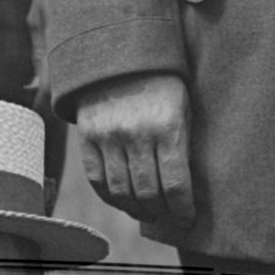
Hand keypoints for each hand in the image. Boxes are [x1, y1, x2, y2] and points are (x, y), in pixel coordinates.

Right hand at [74, 70, 196, 229]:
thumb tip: (182, 190)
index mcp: (167, 126)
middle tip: (167, 216)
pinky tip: (123, 200)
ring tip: (147, 212)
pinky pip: (97, 180)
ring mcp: (108, 136)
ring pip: (121, 191)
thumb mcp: (183, 108)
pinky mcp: (87, 136)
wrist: (120, 54)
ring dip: (136, 209)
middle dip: (161, 212)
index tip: (187, 221)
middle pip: (148, 193)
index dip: (182, 210)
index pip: (176, 184)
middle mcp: (136, 133)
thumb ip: (182, 145)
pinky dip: (111, 197)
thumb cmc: (163, 85)